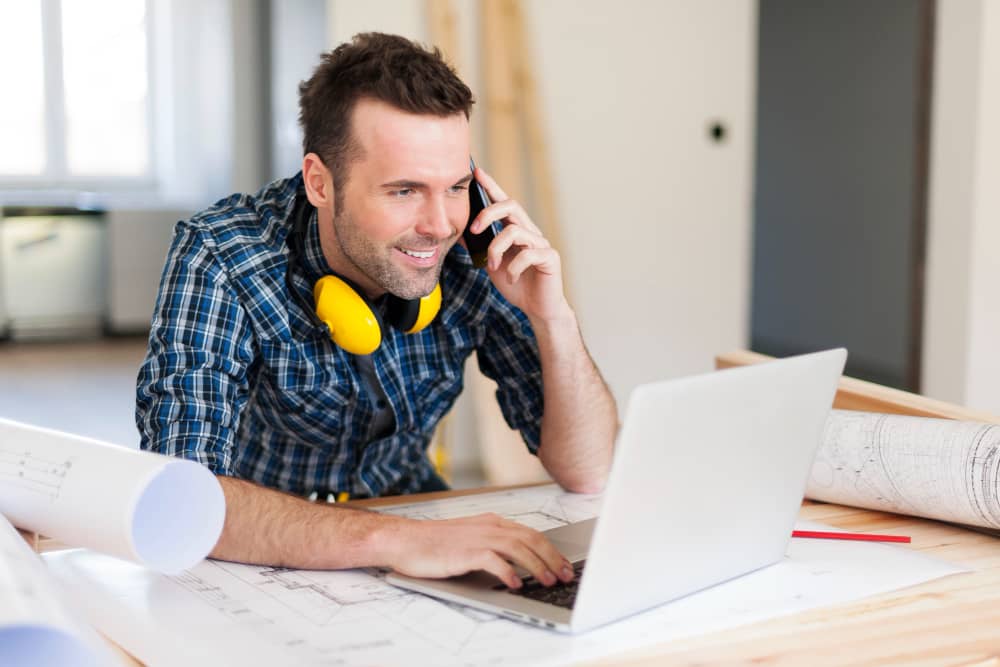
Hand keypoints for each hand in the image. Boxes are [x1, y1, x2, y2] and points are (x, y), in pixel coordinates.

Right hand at [378, 513, 574, 587]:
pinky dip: (507, 571)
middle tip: (566, 575)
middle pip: (530, 539)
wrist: (405, 540)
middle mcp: (489, 527)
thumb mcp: (471, 540)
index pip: (530, 534)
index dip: (551, 549)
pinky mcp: (464, 552)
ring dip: (537, 565)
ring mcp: (477, 538)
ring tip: (549, 581)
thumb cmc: (435, 543)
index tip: (565, 564)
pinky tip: (516, 583)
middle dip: (552, 558)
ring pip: (517, 548)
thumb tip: (519, 565)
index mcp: (492, 522)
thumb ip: (494, 547)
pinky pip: (492, 560)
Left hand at [469, 167, 571, 323]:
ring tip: (493, 267)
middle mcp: (530, 231)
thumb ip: (480, 248)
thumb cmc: (516, 284)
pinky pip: (528, 254)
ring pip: (515, 231)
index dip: (491, 186)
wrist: (537, 308)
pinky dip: (513, 268)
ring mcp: (541, 243)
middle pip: (511, 206)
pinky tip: (510, 278)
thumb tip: (459, 233)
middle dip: (488, 213)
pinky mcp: (550, 257)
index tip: (476, 173)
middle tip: (474, 230)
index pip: (503, 202)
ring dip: (497, 249)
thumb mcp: (491, 264)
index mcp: (516, 230)